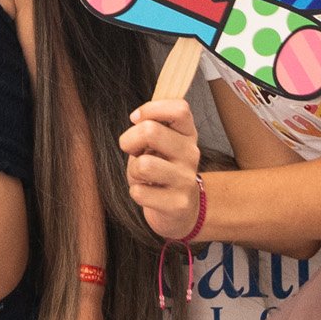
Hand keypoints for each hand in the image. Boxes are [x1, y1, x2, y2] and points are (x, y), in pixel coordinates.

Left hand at [119, 97, 203, 242]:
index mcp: (188, 134)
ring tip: (142, 175)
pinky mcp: (178, 204)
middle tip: (133, 151)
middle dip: (129, 140)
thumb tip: (138, 117)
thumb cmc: (162, 170)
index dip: (151, 109)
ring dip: (133, 171)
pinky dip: (136, 192)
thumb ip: (153, 125)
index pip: (179, 108)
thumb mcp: (161, 143)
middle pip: (150, 131)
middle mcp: (191, 154)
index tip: (136, 119)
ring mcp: (186, 180)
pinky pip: (139, 192)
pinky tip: (148, 193)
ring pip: (143, 165)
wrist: (180, 210)